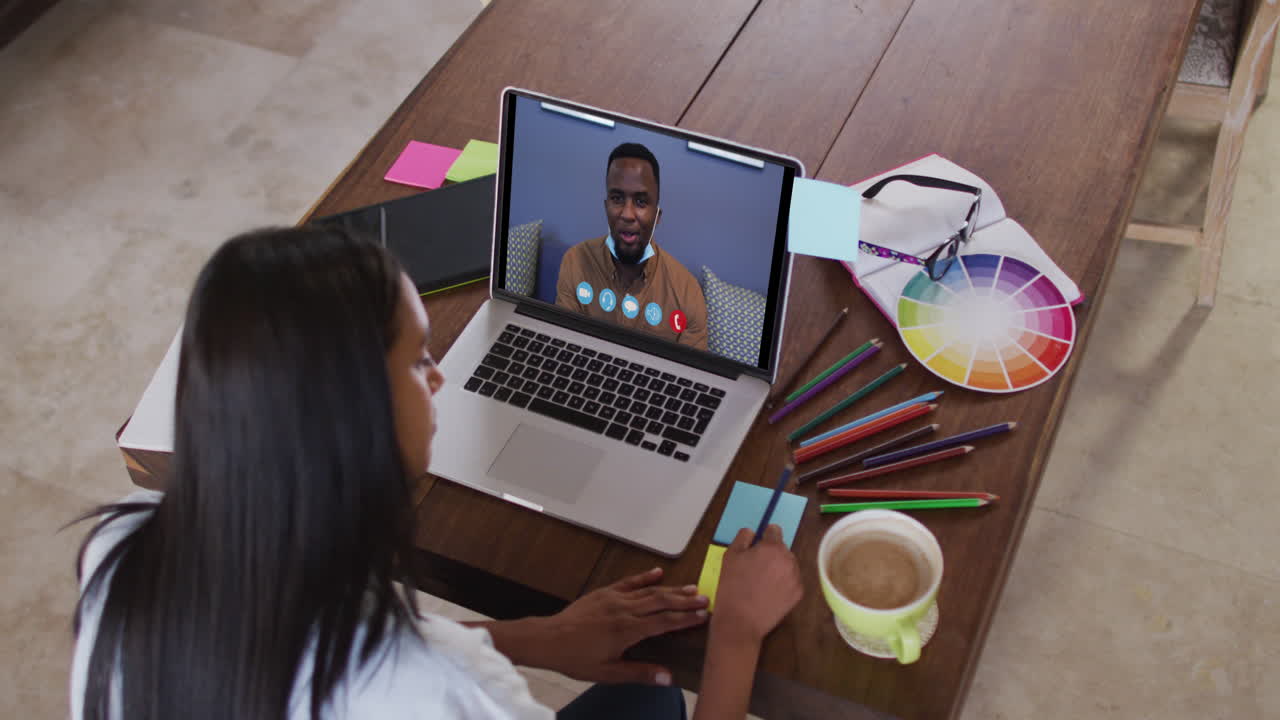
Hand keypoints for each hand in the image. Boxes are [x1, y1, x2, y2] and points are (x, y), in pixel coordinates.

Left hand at [528, 567, 708, 684]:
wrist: (548, 639)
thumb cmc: (576, 658)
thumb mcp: (608, 673)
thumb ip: (639, 673)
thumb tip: (667, 677)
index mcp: (627, 630)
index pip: (664, 621)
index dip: (686, 618)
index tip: (704, 615)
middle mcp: (624, 610)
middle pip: (661, 601)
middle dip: (685, 600)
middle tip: (705, 599)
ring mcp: (614, 598)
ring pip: (649, 590)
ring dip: (671, 589)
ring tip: (692, 587)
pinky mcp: (604, 593)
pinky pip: (629, 582)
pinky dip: (645, 577)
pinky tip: (658, 572)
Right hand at [711, 525, 802, 644]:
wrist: (740, 621)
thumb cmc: (732, 587)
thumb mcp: (730, 556)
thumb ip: (742, 538)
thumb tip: (752, 532)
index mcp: (772, 547)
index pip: (774, 530)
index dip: (764, 536)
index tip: (757, 545)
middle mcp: (788, 560)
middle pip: (782, 548)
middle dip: (771, 553)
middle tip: (756, 567)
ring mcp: (796, 577)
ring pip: (788, 564)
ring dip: (779, 567)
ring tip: (762, 582)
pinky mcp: (798, 594)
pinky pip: (792, 581)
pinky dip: (784, 583)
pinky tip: (769, 592)